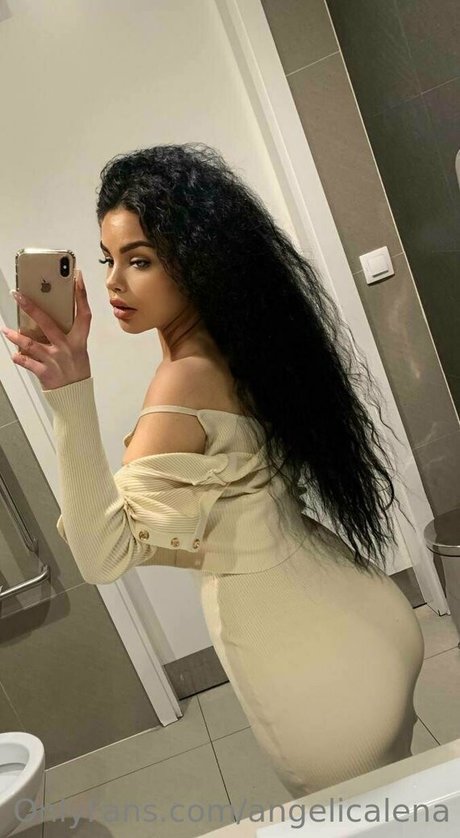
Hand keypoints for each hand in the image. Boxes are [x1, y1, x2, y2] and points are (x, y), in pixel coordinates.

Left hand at [1, 269, 91, 390]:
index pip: (83, 313)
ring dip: (16, 337)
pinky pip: (27, 362)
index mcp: (79, 340)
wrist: (75, 395)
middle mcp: (67, 347)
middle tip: (18, 295)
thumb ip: (66, 334)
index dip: (81, 295)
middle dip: (31, 308)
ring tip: (6, 331)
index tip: (76, 277)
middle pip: (48, 323)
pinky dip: (19, 358)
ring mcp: (55, 360)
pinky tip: (14, 355)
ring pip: (31, 344)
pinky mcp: (45, 372)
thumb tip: (46, 318)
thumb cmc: (76, 369)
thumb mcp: (78, 349)